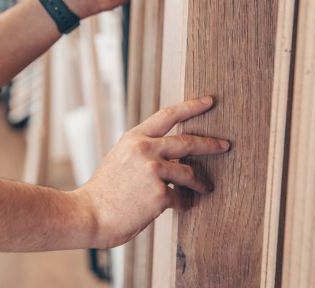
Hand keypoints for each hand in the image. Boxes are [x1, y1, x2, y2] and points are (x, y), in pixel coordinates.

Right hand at [74, 97, 230, 248]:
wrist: (89, 214)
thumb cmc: (104, 191)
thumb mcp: (120, 158)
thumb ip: (143, 151)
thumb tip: (172, 155)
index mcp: (134, 138)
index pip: (168, 115)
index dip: (191, 107)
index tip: (208, 101)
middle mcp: (145, 149)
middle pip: (187, 142)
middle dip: (211, 144)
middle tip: (225, 145)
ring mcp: (153, 171)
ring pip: (189, 173)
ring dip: (200, 182)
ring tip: (205, 188)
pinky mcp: (160, 194)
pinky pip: (181, 198)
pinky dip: (183, 203)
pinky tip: (178, 207)